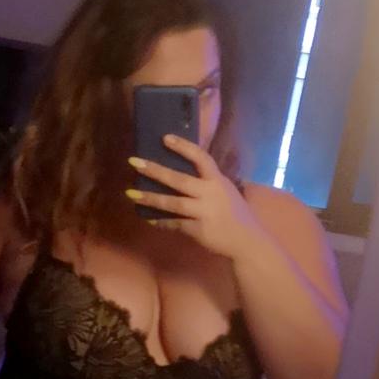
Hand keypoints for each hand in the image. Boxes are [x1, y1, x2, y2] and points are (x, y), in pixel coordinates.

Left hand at [126, 135, 261, 258]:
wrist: (247, 241)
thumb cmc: (236, 214)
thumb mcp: (226, 191)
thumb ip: (208, 182)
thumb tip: (182, 174)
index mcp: (217, 181)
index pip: (200, 158)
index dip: (183, 147)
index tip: (165, 138)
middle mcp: (210, 194)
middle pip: (179, 179)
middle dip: (155, 170)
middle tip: (134, 162)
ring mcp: (203, 212)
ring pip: (173, 203)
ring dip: (151, 198)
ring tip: (131, 194)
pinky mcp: (198, 229)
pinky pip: (175, 223)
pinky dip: (161, 221)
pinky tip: (147, 218)